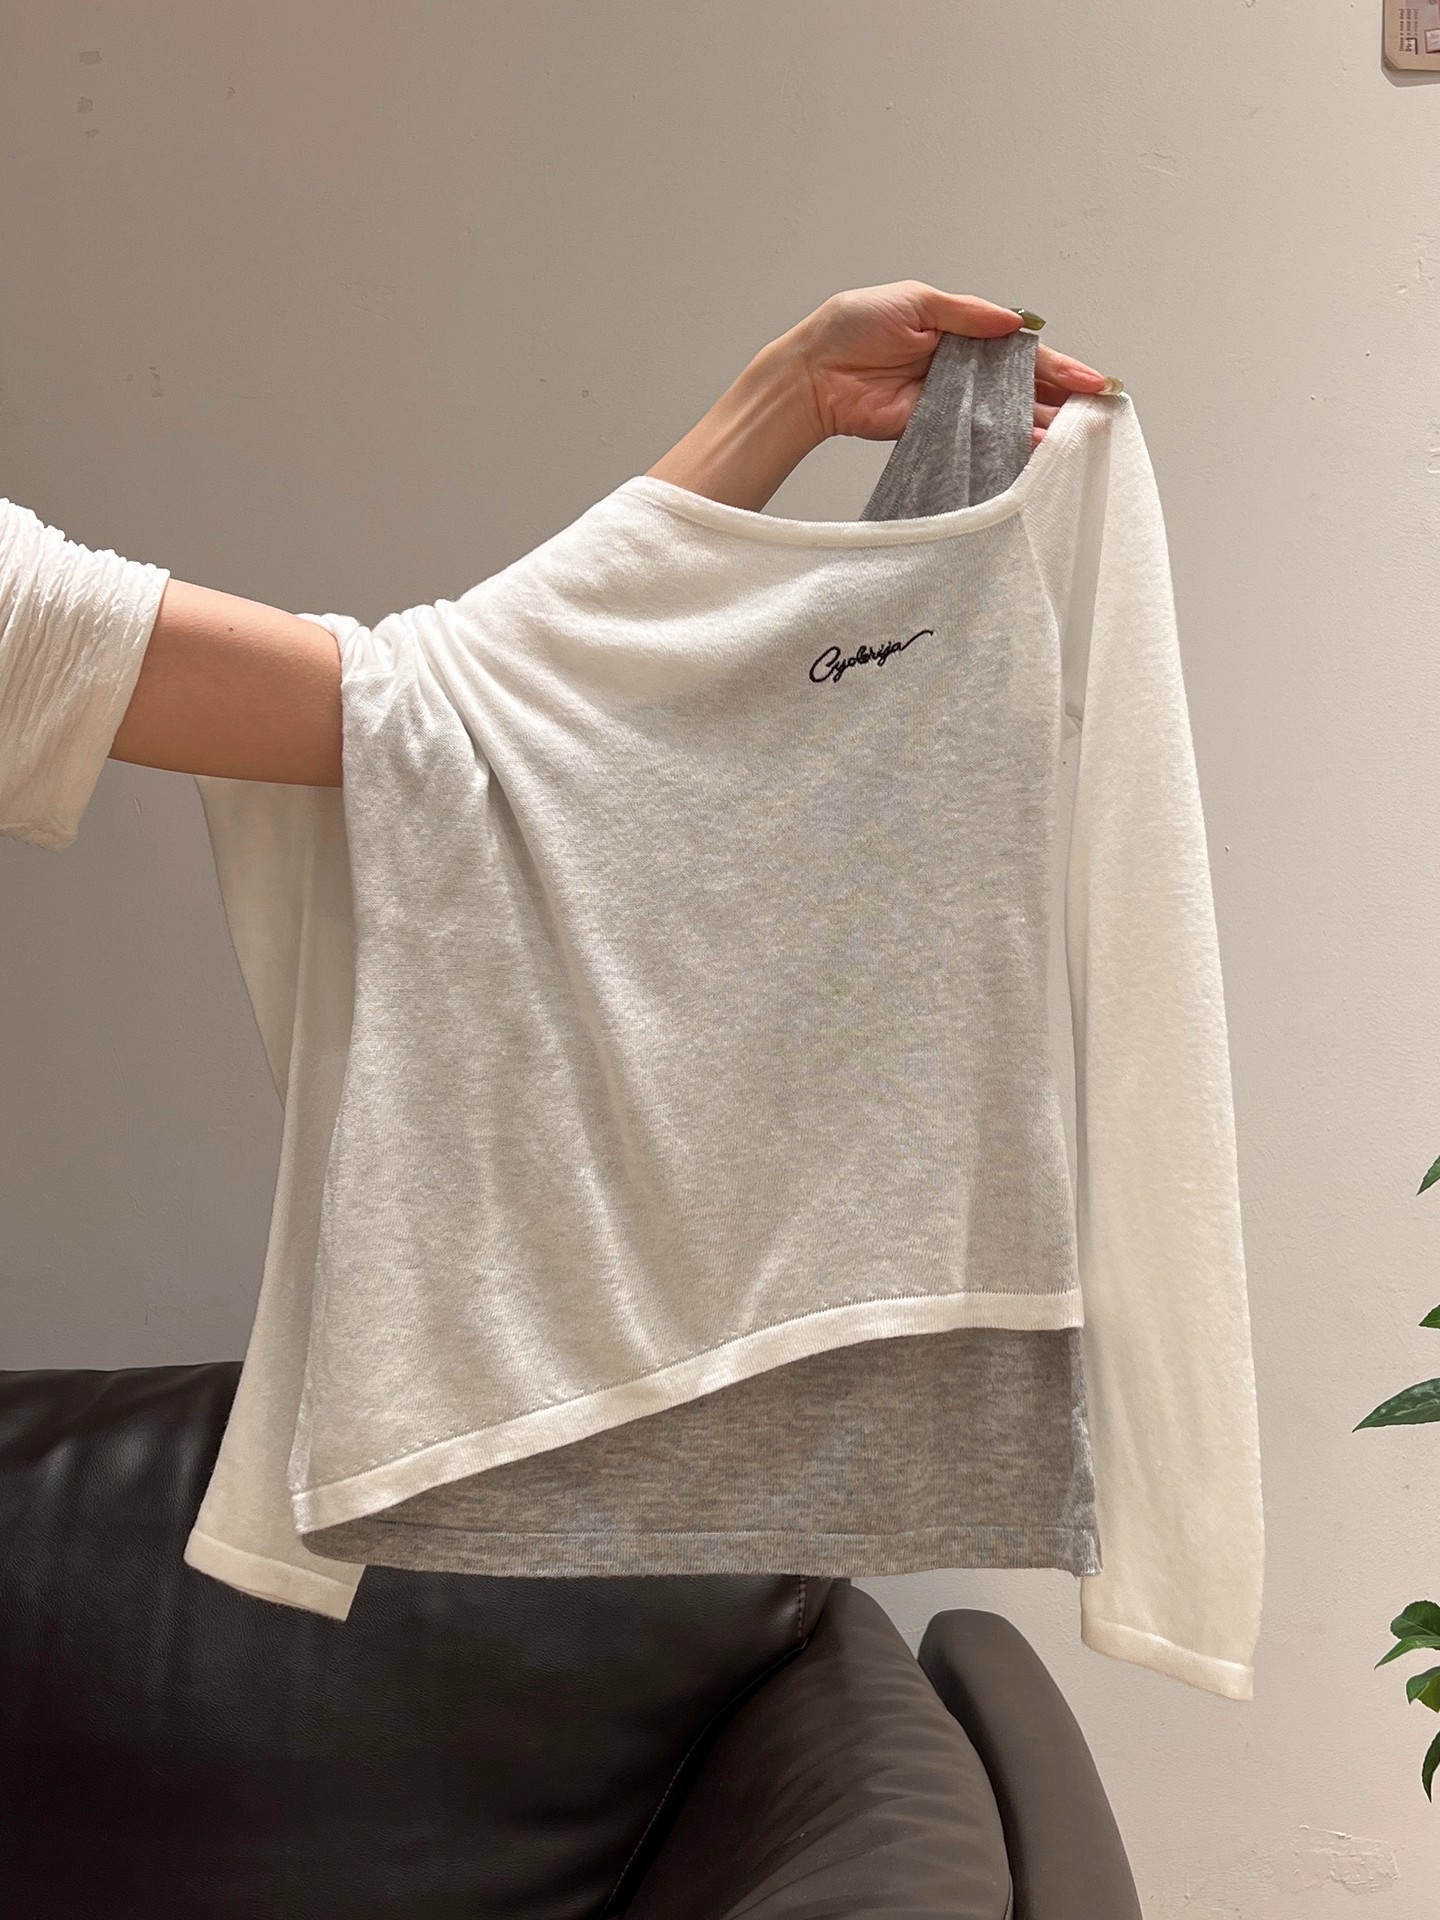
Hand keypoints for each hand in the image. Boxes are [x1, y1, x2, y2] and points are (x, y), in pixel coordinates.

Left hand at [784, 279, 1118, 450]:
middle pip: (1021, 385)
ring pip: (1004, 414)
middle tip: (1096, 413)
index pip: (1020, 348)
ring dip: (1039, 424)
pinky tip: (1032, 448)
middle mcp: (961, 369)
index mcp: (962, 331)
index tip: (1091, 380)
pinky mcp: (932, 430)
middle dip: (1060, 398)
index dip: (1057, 364)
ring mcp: (949, 402)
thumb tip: (1012, 323)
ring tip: (1075, 435)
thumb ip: (966, 314)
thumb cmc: (854, 326)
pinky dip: (1003, 444)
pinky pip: (975, 438)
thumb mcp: (916, 301)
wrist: (815, 372)